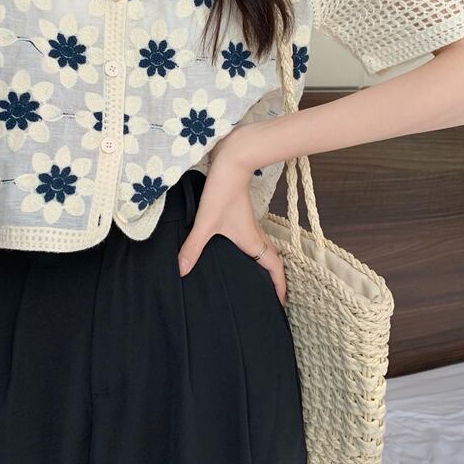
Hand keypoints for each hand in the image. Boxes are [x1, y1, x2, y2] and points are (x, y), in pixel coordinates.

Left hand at [177, 129, 287, 306]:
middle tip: (270, 295)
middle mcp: (255, 234)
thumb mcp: (205, 222)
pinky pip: (254, 237)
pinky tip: (237, 250)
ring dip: (264, 264)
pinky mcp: (241, 214)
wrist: (232, 160)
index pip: (273, 268)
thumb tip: (181, 271)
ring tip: (255, 278)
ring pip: (264, 248)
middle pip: (272, 260)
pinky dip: (253, 249)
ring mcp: (250, 223)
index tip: (281, 303)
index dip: (279, 287)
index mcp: (252, 240)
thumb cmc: (222, 191)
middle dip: (274, 279)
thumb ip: (193, 247)